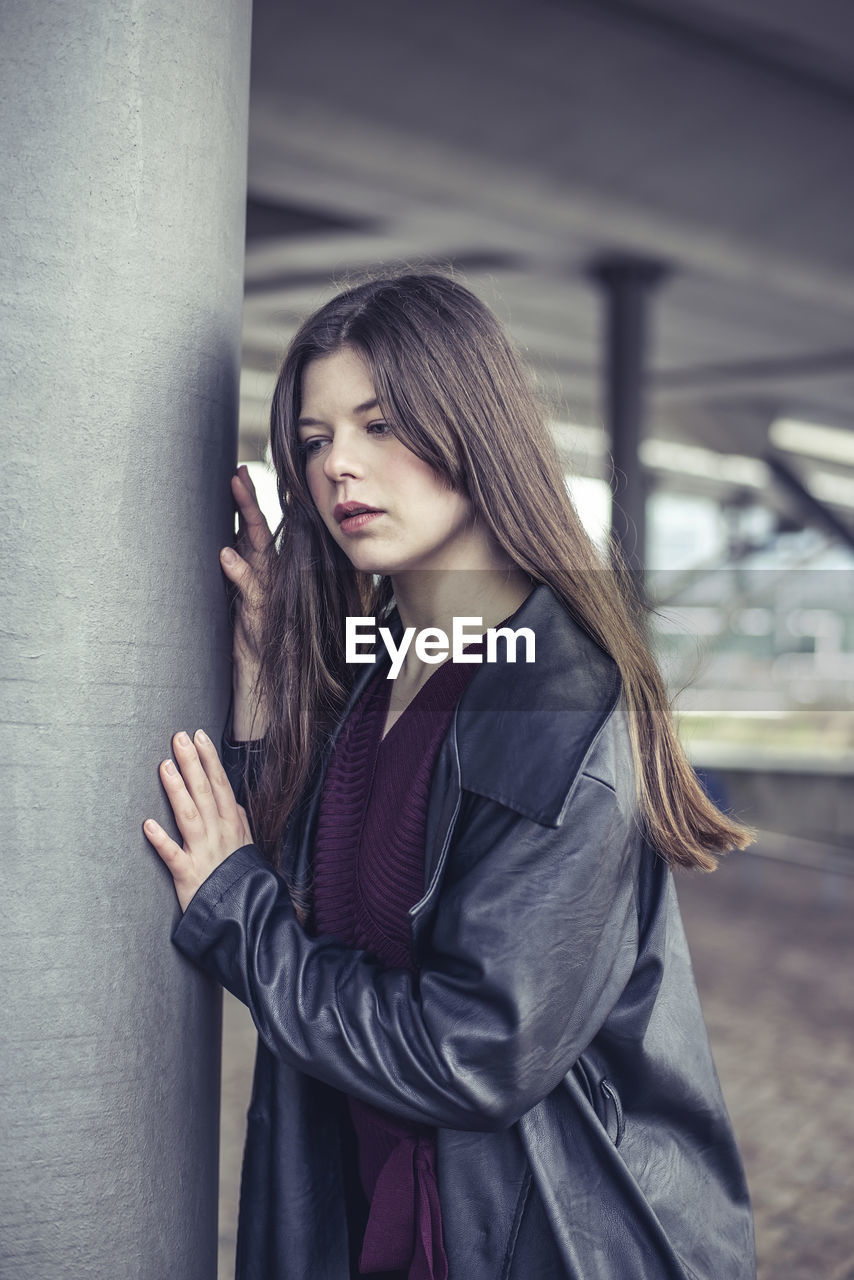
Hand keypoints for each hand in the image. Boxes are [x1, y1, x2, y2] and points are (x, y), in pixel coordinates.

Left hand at [143, 729, 253, 911]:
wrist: (245, 915)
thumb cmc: (242, 879)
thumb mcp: (247, 845)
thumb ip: (239, 821)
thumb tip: (232, 801)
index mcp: (231, 825)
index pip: (220, 784)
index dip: (209, 759)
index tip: (199, 736)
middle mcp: (219, 834)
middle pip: (204, 792)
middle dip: (192, 763)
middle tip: (179, 738)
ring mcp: (204, 853)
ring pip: (189, 816)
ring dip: (177, 790)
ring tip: (164, 766)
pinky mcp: (188, 875)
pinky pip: (173, 856)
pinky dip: (161, 841)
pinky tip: (147, 825)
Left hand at [220, 465, 273, 737]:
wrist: (262, 686)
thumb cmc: (247, 647)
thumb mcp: (236, 608)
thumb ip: (232, 580)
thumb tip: (215, 553)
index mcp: (261, 575)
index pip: (254, 531)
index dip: (246, 502)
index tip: (236, 472)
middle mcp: (268, 580)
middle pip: (259, 531)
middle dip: (248, 500)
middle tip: (237, 472)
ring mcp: (267, 596)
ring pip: (260, 551)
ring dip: (247, 520)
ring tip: (235, 492)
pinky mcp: (259, 618)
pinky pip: (251, 591)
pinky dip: (239, 571)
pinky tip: (225, 553)